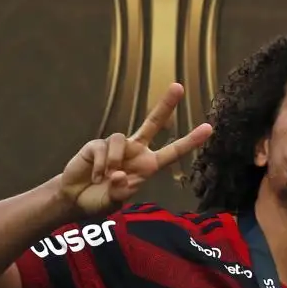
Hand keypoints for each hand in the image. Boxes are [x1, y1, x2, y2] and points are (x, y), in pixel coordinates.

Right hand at [57, 84, 211, 214]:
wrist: (77, 198)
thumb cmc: (102, 199)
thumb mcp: (115, 201)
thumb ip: (120, 191)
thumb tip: (119, 174)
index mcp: (148, 166)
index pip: (173, 151)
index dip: (190, 141)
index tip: (209, 128)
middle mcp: (135, 151)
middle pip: (153, 123)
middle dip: (165, 105)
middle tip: (179, 87)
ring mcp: (116, 146)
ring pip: (120, 138)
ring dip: (114, 160)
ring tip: (105, 177)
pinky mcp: (97, 144)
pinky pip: (103, 147)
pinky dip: (100, 164)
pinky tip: (95, 175)